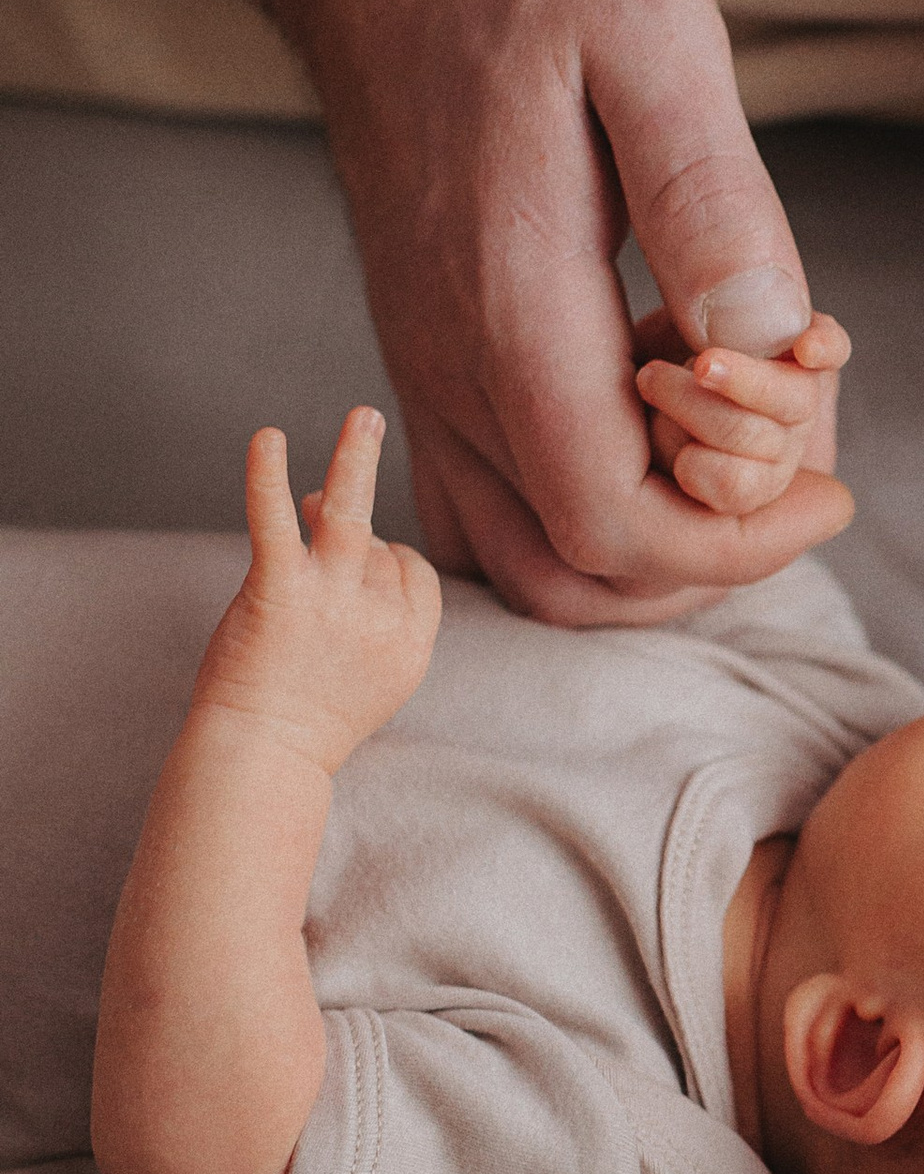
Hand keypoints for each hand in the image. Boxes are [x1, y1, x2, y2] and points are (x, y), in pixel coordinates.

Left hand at [192, 410, 442, 776]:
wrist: (260, 758)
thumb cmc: (303, 723)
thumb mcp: (366, 677)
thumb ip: (370, 612)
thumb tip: (329, 515)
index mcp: (412, 645)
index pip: (412, 571)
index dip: (381, 561)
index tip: (344, 573)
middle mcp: (380, 620)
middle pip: (379, 545)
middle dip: (351, 515)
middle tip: (357, 433)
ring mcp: (332, 605)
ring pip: (351, 515)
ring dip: (356, 459)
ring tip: (363, 415)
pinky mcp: (278, 594)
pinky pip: (276, 523)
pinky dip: (267, 477)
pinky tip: (266, 439)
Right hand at [277, 0, 852, 626]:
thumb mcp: (653, 39)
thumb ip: (712, 202)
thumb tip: (768, 343)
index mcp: (517, 316)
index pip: (618, 530)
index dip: (741, 543)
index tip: (830, 486)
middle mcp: (452, 373)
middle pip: (576, 577)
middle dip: (710, 557)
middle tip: (797, 465)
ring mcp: (427, 377)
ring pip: (524, 561)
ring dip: (646, 552)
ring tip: (732, 447)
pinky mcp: (426, 364)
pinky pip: (490, 508)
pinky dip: (581, 518)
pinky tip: (653, 421)